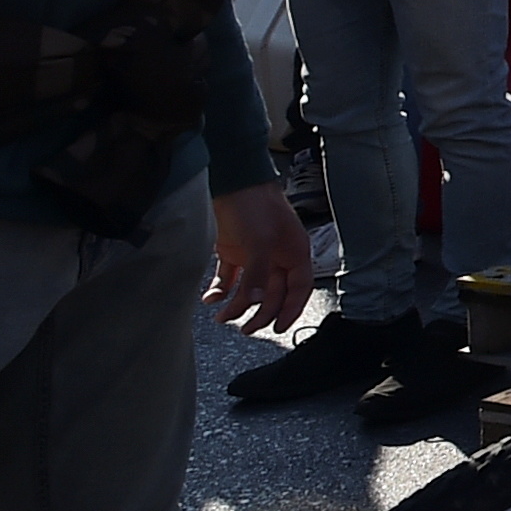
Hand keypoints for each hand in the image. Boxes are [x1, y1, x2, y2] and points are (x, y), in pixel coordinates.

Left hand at [207, 183, 313, 335]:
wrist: (233, 181)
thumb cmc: (256, 205)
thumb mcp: (259, 241)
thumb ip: (257, 273)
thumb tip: (253, 301)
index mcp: (294, 254)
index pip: (299, 289)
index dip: (291, 310)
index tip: (278, 328)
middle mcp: (278, 257)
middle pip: (273, 294)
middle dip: (260, 313)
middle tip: (245, 329)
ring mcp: (256, 255)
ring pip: (251, 289)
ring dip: (238, 305)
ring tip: (222, 317)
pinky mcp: (236, 252)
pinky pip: (231, 278)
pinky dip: (221, 289)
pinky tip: (211, 298)